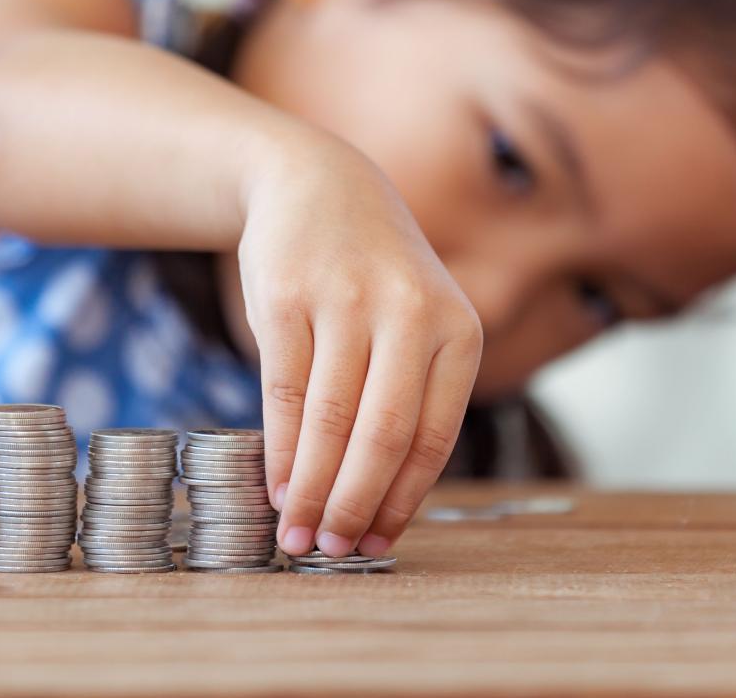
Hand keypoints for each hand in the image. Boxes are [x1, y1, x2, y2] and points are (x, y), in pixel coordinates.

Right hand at [237, 128, 482, 557]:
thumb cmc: (372, 276)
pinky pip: (284, 391)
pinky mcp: (288, 295)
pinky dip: (281, 448)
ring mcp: (347, 300)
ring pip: (330, 420)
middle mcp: (411, 313)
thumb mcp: (419, 320)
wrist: (315, 184)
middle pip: (384, 434)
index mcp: (459, 330)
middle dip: (354, 504)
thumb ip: (413, 395)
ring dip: (311, 488)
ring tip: (297, 531)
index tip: (376, 544)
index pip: (434, 437)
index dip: (403, 501)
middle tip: (331, 550)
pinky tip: (276, 483)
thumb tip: (384, 504)